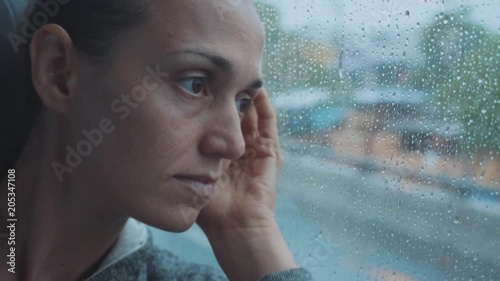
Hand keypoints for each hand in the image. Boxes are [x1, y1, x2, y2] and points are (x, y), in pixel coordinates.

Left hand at [196, 89, 295, 280]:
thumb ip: (185, 156)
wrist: (236, 224)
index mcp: (220, 154)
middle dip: (229, 94)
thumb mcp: (192, 174)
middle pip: (235, 114)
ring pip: (252, 114)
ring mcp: (255, 149)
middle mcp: (237, 149)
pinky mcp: (270, 151)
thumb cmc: (211, 205)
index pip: (215, 121)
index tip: (200, 85)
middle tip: (220, 73)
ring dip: (247, 95)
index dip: (210, 104)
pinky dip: (265, 104)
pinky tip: (258, 88)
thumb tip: (163, 133)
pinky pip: (268, 122)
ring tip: (240, 73)